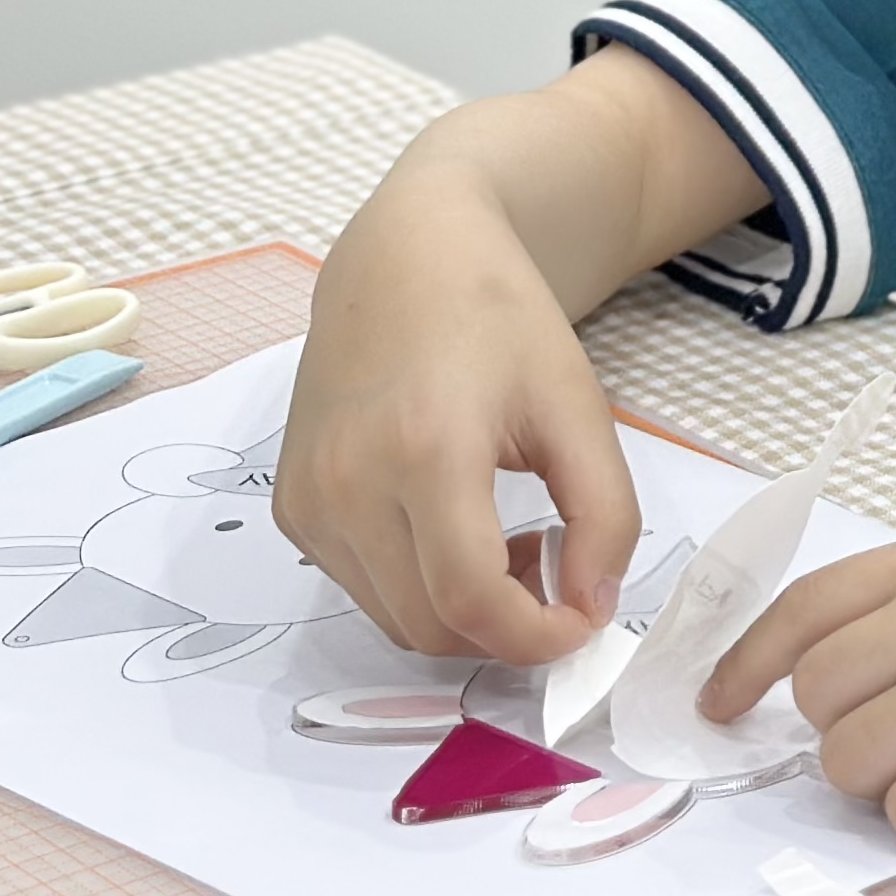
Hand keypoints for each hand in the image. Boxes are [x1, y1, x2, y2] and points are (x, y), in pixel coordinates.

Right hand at [277, 167, 635, 665]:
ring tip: (505, 540)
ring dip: (460, 612)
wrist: (405, 258)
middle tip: (551, 570)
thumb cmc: (499, 320)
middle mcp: (347, 481)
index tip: (582, 620)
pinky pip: (360, 588)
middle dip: (505, 628)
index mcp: (425, 448)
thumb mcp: (578, 405)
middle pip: (430, 626)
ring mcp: (308, 499)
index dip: (536, 636)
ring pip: (393, 620)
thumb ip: (605, 514)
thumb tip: (590, 609)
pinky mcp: (290, 507)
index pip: (470, 601)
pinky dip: (415, 587)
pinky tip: (452, 528)